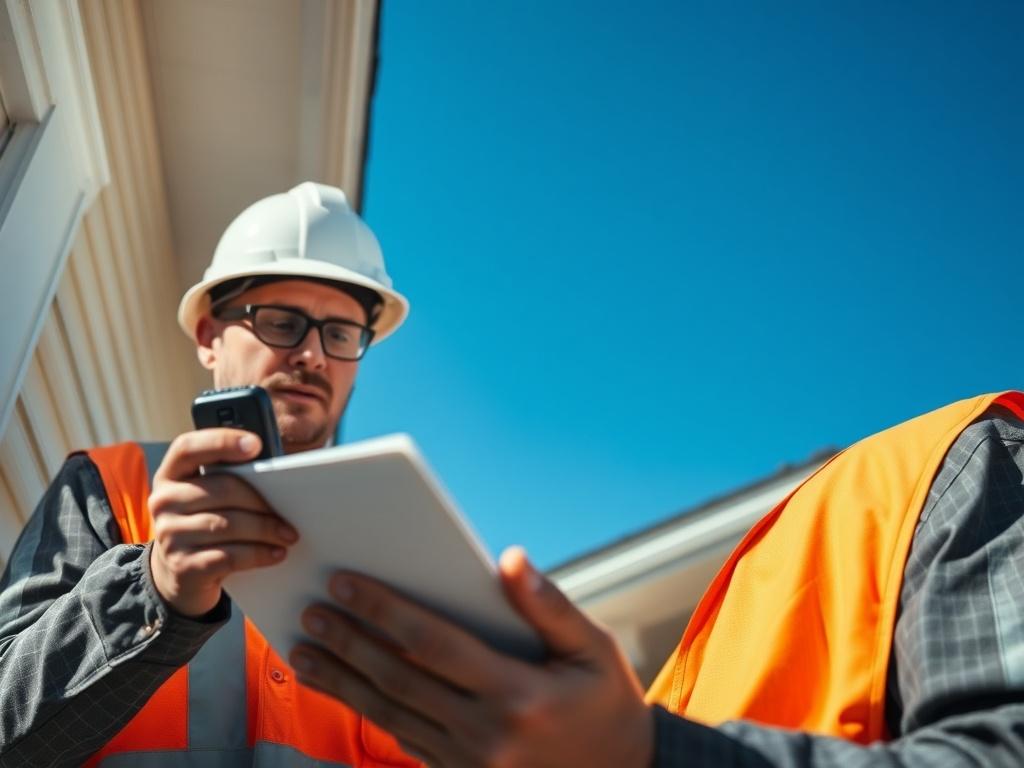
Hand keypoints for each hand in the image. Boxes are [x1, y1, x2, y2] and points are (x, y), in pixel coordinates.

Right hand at [148, 429, 298, 616]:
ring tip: (288, 535)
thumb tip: (279, 476)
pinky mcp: (182, 565)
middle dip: (261, 502)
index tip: (256, 445)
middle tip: (288, 515)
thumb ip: (230, 478)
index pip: (189, 447)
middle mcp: (163, 501)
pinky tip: (275, 554)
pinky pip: (228, 556)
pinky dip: (258, 554)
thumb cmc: (206, 523)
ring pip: (227, 524)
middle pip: (221, 489)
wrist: (181, 574)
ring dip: (265, 530)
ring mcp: (169, 534)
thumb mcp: (208, 498)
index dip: (222, 441)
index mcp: (171, 474)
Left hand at [289, 546, 653, 766]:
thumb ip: (548, 605)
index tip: (346, 582)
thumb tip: (510, 559)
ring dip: (343, 680)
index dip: (384, 611)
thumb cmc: (605, 703)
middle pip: (398, 679)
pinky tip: (344, 688)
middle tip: (312, 611)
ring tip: (304, 650)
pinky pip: (403, 739)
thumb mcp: (594, 648)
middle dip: (349, 642)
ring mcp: (469, 762)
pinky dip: (366, 712)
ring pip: (389, 714)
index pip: (433, 644)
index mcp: (518, 693)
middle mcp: (486, 733)